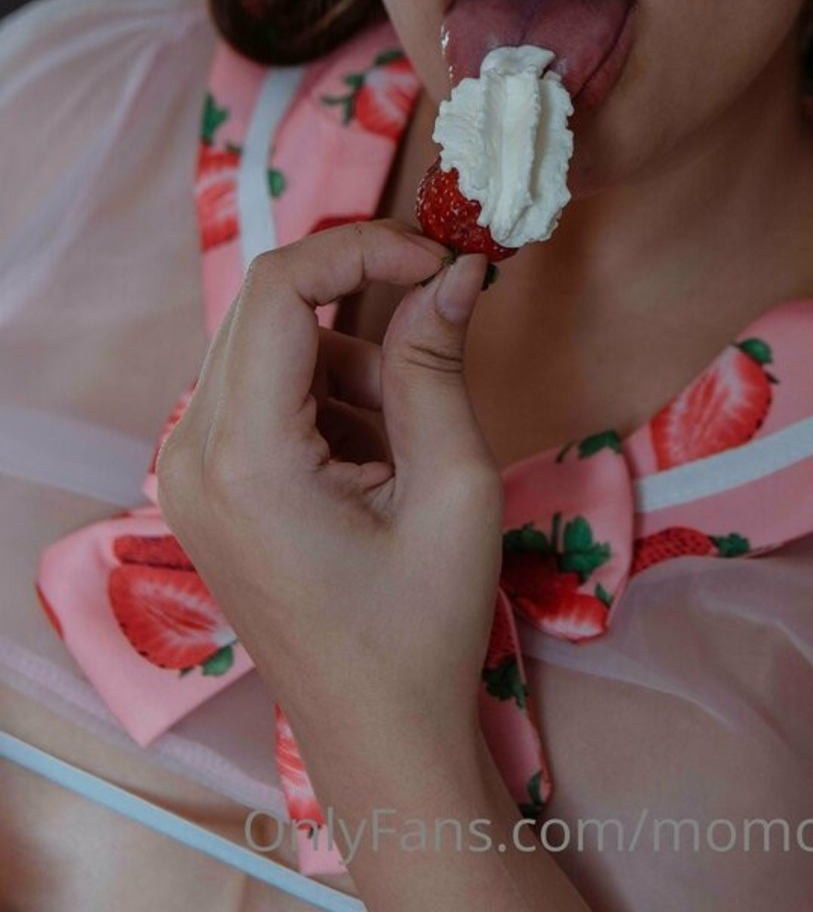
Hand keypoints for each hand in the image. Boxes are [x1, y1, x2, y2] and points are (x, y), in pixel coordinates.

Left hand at [155, 220, 501, 748]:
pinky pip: (265, 392)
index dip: (362, 248)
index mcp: (243, 456)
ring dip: (349, 358)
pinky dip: (327, 396)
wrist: (377, 733)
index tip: (439, 261)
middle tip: (442, 306)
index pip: (279, 288)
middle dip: (361, 295)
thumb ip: (438, 364)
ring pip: (270, 347)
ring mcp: (188, 470)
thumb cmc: (422, 626)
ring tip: (408, 441)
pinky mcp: (206, 483)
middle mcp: (191, 453)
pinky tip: (373, 465)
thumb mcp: (452, 487)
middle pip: (268, 309)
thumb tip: (456, 268)